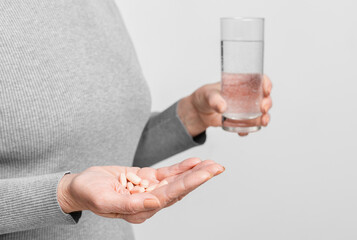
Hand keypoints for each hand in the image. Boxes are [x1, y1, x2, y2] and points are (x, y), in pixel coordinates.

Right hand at [57, 158, 223, 222]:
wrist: (80, 186)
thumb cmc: (89, 194)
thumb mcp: (104, 200)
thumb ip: (131, 205)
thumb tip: (155, 203)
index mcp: (141, 210)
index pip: (171, 196)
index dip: (190, 183)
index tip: (207, 173)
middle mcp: (150, 201)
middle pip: (179, 188)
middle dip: (199, 177)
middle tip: (218, 168)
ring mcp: (149, 189)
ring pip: (176, 180)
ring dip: (194, 171)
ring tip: (212, 164)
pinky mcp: (146, 178)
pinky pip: (167, 173)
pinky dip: (181, 167)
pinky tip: (194, 161)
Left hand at [177, 75, 272, 135]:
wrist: (198, 112)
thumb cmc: (204, 96)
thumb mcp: (207, 94)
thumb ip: (214, 99)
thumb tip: (222, 107)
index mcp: (241, 83)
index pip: (259, 80)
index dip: (266, 83)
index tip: (266, 90)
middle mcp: (247, 96)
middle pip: (264, 98)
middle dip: (267, 103)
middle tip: (263, 109)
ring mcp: (245, 109)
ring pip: (261, 113)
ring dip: (265, 118)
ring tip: (263, 122)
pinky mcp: (240, 120)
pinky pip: (250, 125)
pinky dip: (249, 129)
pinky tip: (243, 132)